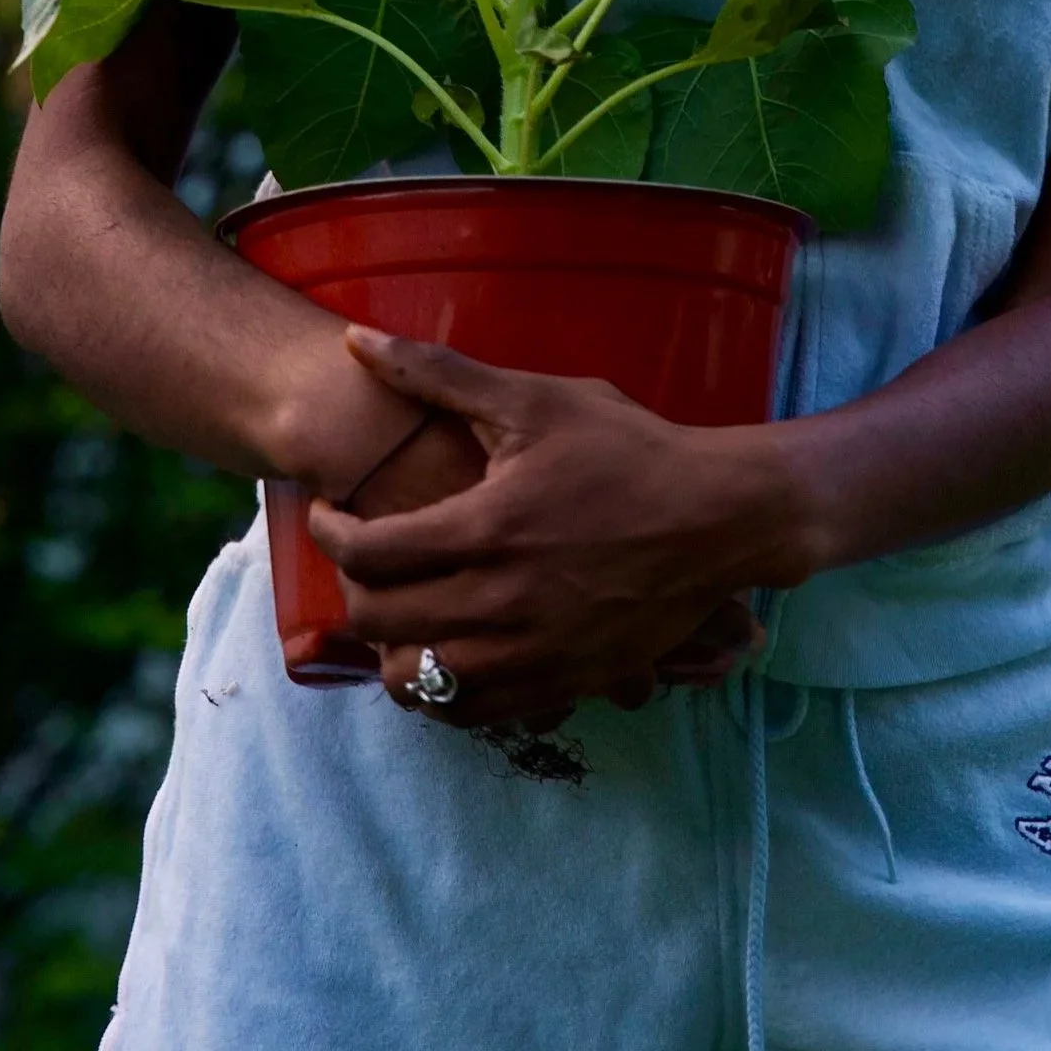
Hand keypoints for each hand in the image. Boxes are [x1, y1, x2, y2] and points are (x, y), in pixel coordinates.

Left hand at [307, 331, 800, 727]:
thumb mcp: (535, 399)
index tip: (331, 514)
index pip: (368, 553)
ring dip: (389, 647)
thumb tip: (354, 339)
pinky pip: (473, 711)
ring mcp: (533, 653)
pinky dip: (441, 689)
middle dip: (351, 588)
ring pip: (418, 680)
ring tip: (398, 610)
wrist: (720, 517)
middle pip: (380, 622)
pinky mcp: (563, 682)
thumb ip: (437, 373)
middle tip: (362, 560)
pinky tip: (444, 652)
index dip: (330, 534)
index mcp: (487, 530)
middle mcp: (502, 602)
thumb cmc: (629, 450)